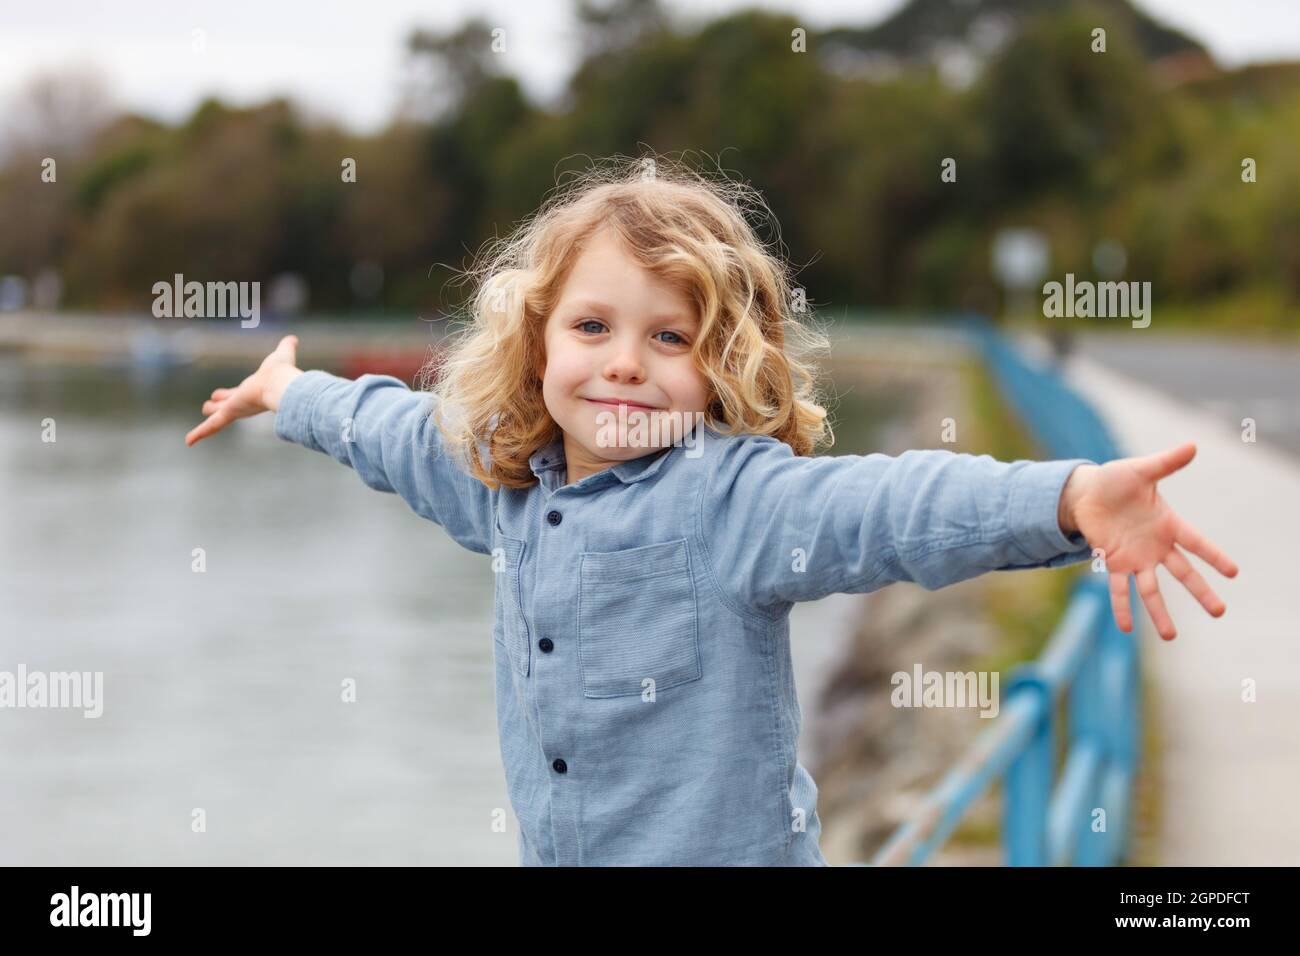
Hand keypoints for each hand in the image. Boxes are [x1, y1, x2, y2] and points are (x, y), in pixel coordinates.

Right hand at [185, 334, 302, 446]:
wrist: (281, 385)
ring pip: (217, 417)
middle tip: (207, 407)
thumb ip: (286, 347)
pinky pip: (211, 426)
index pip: (238, 394)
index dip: (230, 394)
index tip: (220, 395)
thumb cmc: (281, 372)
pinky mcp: (230, 413)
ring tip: (197, 428)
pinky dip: (199, 434)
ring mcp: (236, 409)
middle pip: (226, 406)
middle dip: (218, 406)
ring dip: (208, 420)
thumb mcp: (281, 355)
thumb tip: (294, 339)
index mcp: (252, 391)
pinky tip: (188, 442)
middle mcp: (243, 402)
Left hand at [1060, 442, 1238, 639]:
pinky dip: (1122, 607)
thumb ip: (1165, 463)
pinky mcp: (1113, 563)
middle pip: (1182, 573)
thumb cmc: (1116, 481)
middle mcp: (1155, 546)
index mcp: (1168, 524)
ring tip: (1171, 636)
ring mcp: (1135, 558)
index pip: (1196, 542)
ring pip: (1152, 589)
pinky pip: (1118, 589)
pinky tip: (1126, 627)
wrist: (1085, 493)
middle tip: (1219, 612)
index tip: (1233, 572)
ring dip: (1160, 612)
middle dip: (1200, 592)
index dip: (1214, 556)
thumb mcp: (1140, 471)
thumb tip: (1192, 446)